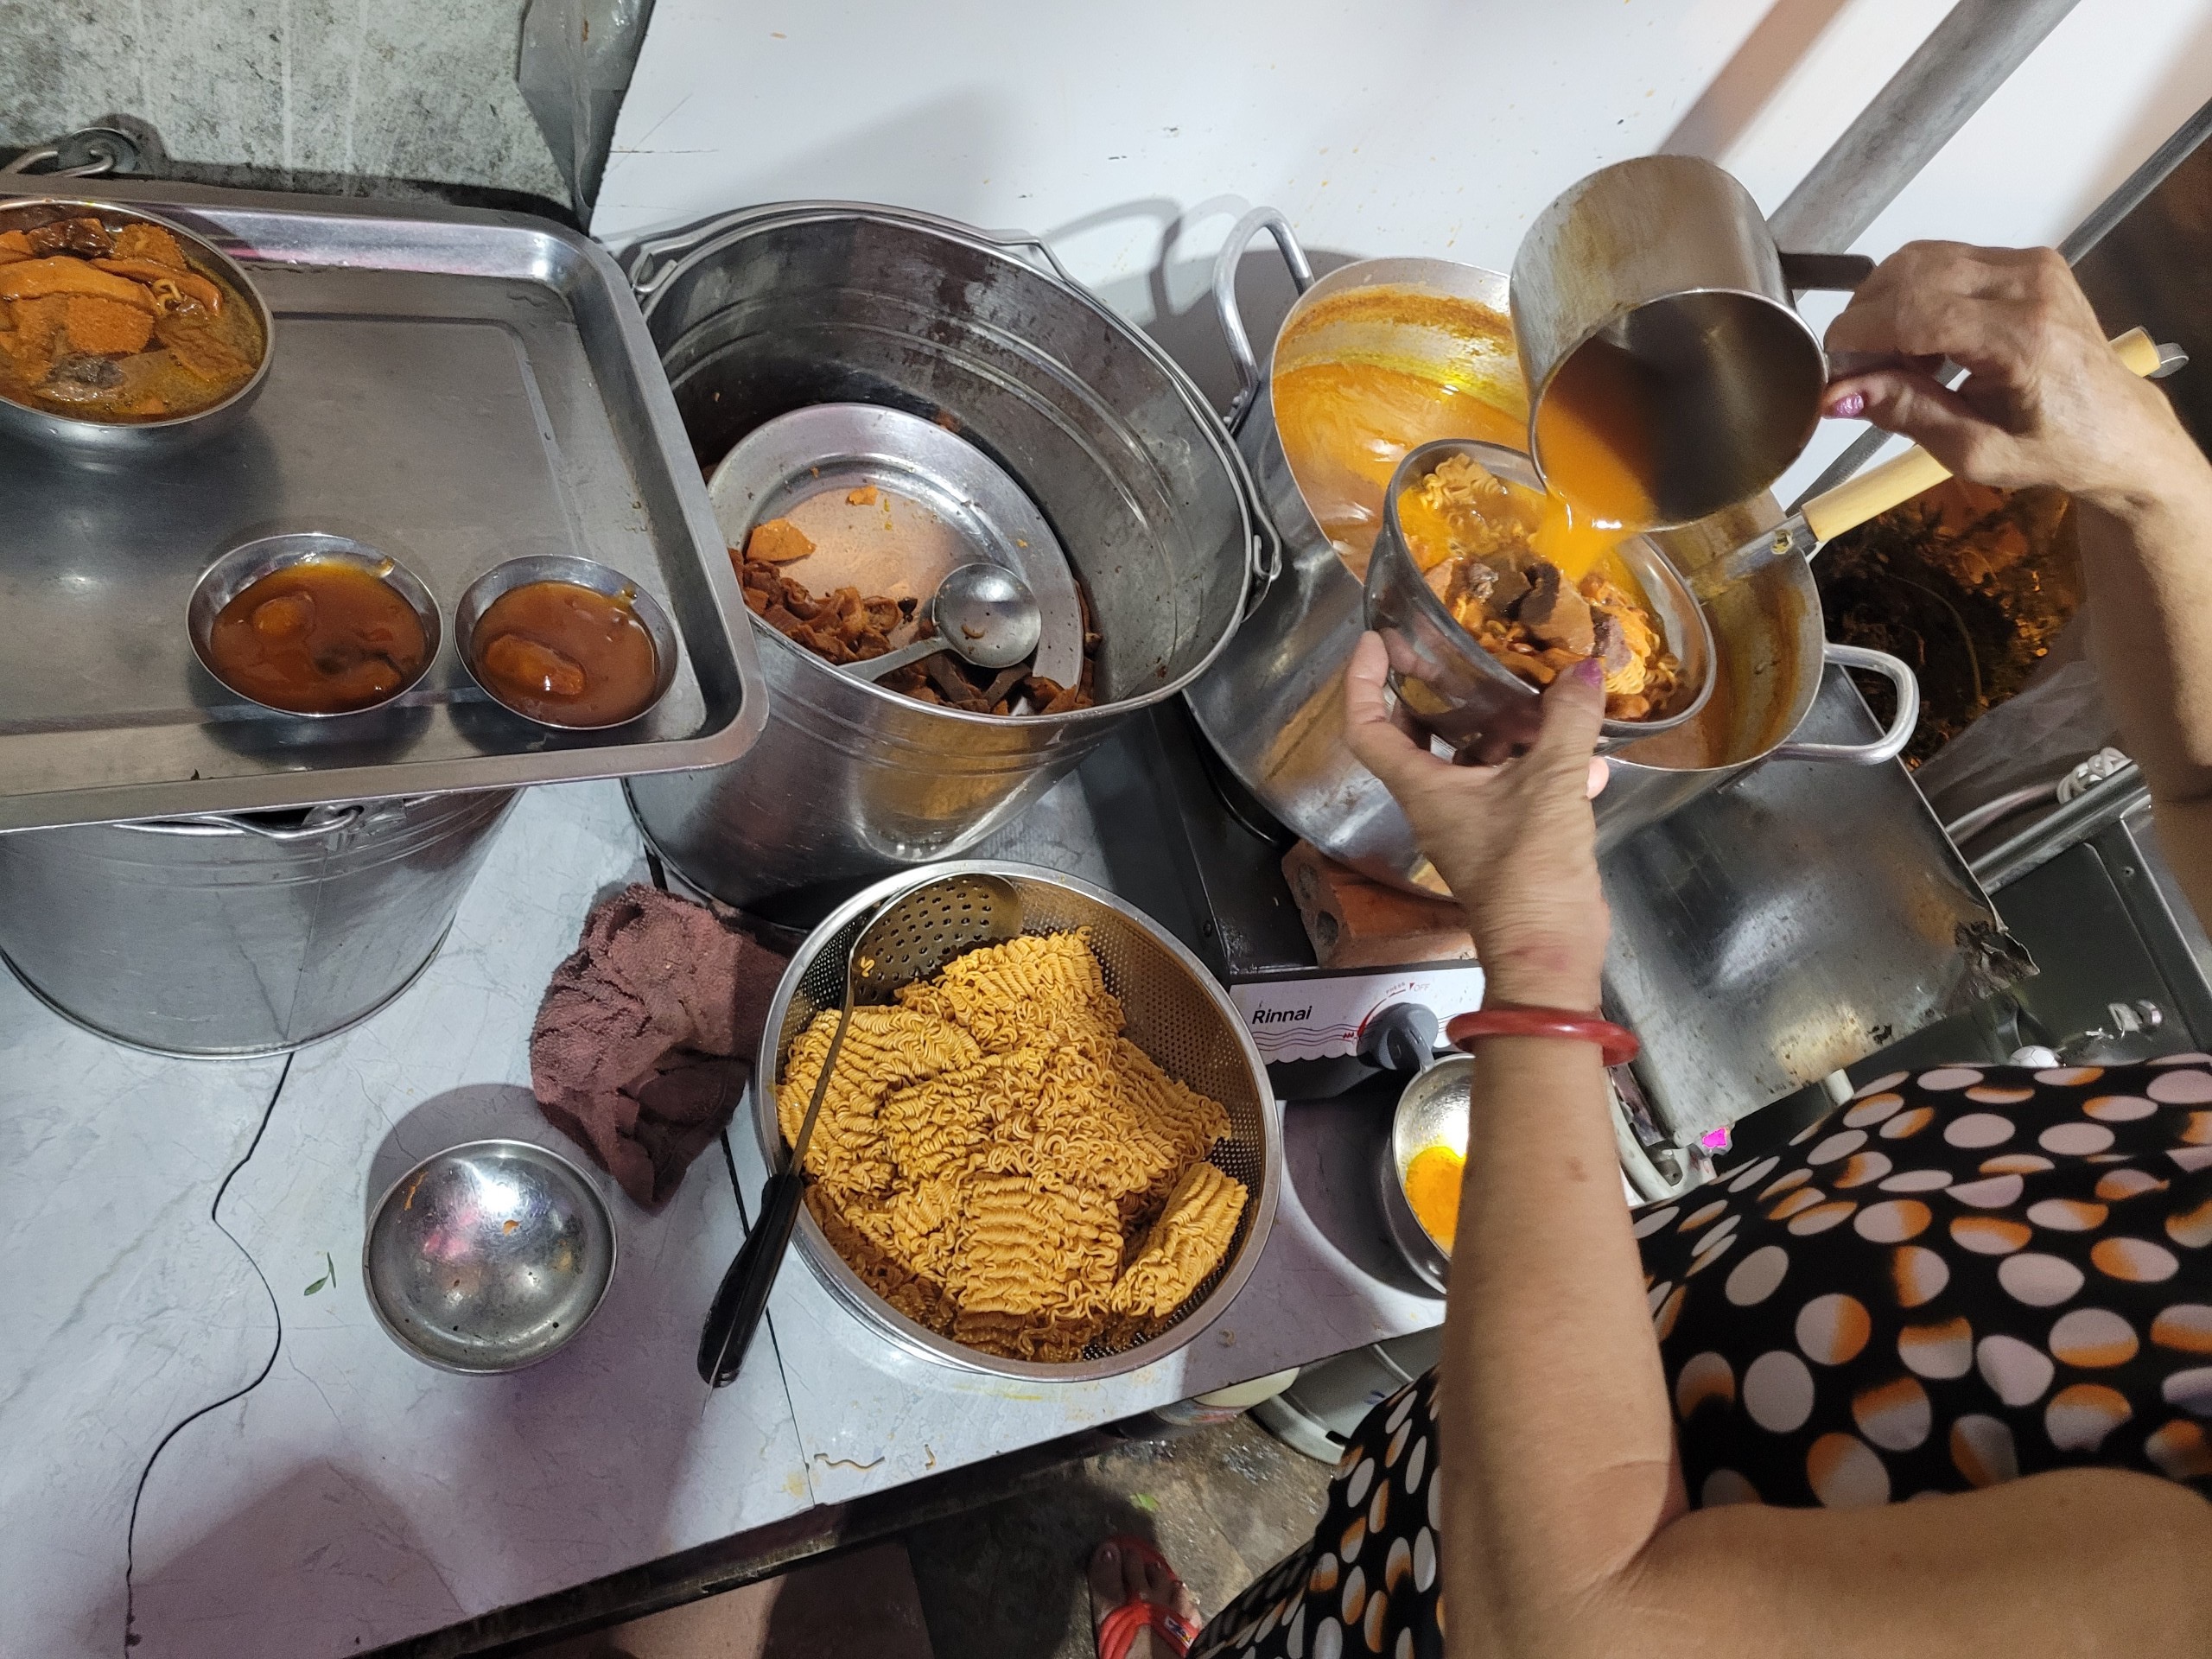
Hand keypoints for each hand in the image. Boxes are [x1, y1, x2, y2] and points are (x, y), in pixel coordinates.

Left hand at [1342, 631, 1610, 1008]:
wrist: (1550, 950)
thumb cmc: (1529, 872)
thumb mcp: (1550, 785)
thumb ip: (1566, 722)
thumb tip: (1583, 669)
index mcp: (1422, 788)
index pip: (1367, 728)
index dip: (1362, 681)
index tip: (1375, 642)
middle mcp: (1437, 803)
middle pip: (1418, 737)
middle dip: (1433, 692)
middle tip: (1454, 652)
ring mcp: (1472, 822)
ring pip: (1474, 761)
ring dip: (1501, 726)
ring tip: (1534, 690)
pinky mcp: (1508, 839)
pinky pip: (1516, 787)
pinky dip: (1545, 765)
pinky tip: (1589, 753)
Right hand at [1821, 241, 2199, 512]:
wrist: (2118, 425)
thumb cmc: (2052, 449)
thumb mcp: (1975, 452)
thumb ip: (1906, 413)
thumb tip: (1836, 393)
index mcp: (2024, 340)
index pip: (1917, 313)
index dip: (1858, 335)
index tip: (1829, 368)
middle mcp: (2030, 285)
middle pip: (1912, 274)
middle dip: (1865, 318)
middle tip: (1855, 369)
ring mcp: (2031, 264)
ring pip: (1921, 259)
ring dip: (1885, 303)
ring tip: (1890, 358)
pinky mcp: (2028, 259)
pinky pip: (1944, 260)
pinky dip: (1913, 294)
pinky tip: (1920, 339)